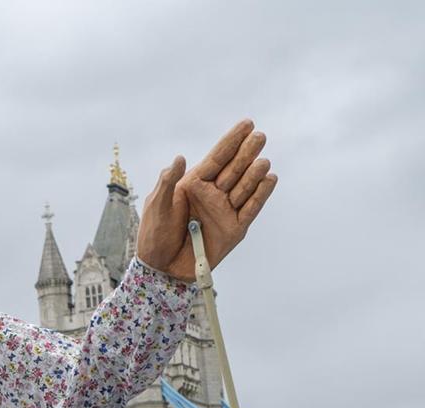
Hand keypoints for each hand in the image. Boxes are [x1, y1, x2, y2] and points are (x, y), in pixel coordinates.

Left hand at [136, 118, 278, 281]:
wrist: (162, 268)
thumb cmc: (154, 235)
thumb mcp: (157, 206)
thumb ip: (168, 182)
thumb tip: (179, 158)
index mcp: (194, 184)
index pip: (217, 157)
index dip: (231, 140)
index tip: (247, 123)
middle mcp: (212, 194)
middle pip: (234, 168)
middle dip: (246, 152)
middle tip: (259, 136)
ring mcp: (225, 210)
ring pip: (244, 186)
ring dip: (254, 173)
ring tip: (262, 161)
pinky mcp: (234, 229)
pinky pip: (251, 209)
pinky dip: (261, 194)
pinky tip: (269, 179)